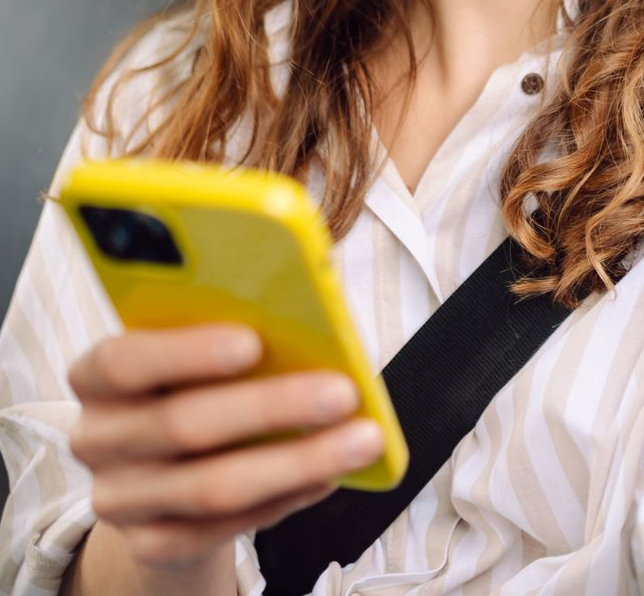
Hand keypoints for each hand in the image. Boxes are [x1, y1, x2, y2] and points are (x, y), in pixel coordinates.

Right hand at [67, 324, 383, 569]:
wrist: (163, 462)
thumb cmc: (194, 379)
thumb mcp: (195, 337)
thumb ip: (235, 312)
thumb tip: (315, 285)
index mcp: (98, 373)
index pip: (124, 360)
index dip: (186, 352)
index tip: (253, 341)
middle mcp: (98, 437)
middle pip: (183, 425)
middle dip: (272, 407)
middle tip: (342, 392)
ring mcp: (121, 498)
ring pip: (213, 486)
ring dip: (297, 461)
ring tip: (361, 439)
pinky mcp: (154, 542)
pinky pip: (226, 528)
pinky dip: (285, 499)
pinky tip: (329, 475)